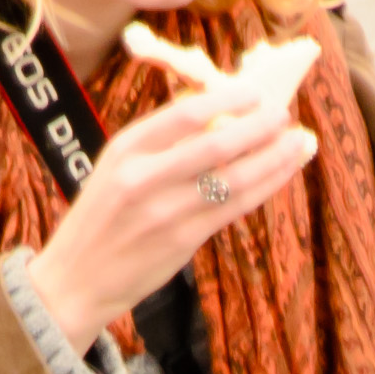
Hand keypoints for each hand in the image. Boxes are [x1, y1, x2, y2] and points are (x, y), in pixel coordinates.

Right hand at [25, 93, 318, 348]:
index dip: (229, 99)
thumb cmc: (100, 219)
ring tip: (300, 141)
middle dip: (261, 125)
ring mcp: (165, 211)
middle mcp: (144, 176)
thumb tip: (216, 111)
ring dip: (275, 156)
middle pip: (218, 142)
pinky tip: (284, 170)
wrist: (74, 280)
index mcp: (125, 148)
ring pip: (235, 177)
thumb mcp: (115, 168)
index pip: (186, 112)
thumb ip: (159, 143)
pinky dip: (266, 185)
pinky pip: (235, 207)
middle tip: (286, 113)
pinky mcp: (183, 241)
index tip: (256, 93)